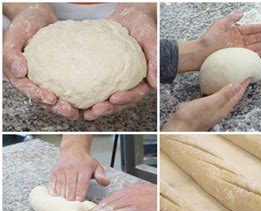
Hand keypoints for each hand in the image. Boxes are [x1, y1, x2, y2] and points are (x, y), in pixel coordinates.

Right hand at [3, 4, 79, 119]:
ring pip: (59, 98)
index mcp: (19, 75)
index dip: (39, 97)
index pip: (28, 90)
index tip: (52, 99)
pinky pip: (72, 87)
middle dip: (58, 108)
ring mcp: (49, 79)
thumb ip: (11, 53)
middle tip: (71, 112)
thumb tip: (20, 71)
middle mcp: (35, 80)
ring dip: (70, 106)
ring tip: (83, 111)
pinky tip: (92, 98)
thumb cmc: (24, 24)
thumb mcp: (13, 35)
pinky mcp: (64, 75)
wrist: (39, 16)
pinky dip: (80, 94)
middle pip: (45, 100)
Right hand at [49, 136, 108, 200]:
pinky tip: (58, 198)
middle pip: (70, 186)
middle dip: (72, 197)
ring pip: (61, 187)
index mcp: (84, 168)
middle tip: (73, 205)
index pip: (82, 183)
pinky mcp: (54, 173)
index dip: (80, 193)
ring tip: (66, 204)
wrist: (73, 151)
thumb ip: (101, 176)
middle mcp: (72, 169)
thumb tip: (106, 183)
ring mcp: (62, 171)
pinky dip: (55, 193)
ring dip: (63, 196)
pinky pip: (53, 185)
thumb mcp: (97, 167)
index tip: (80, 200)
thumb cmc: (86, 162)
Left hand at [84, 4, 156, 120]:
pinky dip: (85, 94)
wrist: (128, 15)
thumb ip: (155, 59)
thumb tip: (154, 83)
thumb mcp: (151, 39)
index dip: (126, 99)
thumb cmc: (143, 26)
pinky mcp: (101, 74)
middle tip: (95, 111)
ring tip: (85, 112)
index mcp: (143, 78)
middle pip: (119, 101)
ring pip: (106, 99)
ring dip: (96, 107)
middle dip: (107, 109)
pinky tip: (74, 97)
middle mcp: (129, 82)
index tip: (114, 98)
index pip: (136, 94)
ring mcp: (115, 80)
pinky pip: (93, 86)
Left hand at [85, 184, 156, 210]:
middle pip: (110, 201)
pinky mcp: (135, 209)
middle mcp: (131, 192)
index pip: (114, 196)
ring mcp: (133, 200)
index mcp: (134, 188)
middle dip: (98, 208)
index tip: (95, 209)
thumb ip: (138, 199)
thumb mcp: (149, 196)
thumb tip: (132, 207)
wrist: (172, 201)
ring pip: (111, 207)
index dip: (103, 203)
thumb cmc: (163, 200)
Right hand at [163, 79, 249, 130]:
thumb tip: (237, 85)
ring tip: (232, 81)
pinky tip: (215, 90)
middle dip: (239, 88)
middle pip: (234, 98)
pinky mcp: (206, 112)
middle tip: (243, 77)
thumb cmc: (192, 117)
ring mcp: (213, 112)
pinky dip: (220, 93)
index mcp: (223, 109)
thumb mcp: (209, 103)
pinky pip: (218, 100)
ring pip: (226, 99)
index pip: (237, 96)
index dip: (243, 86)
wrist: (179, 128)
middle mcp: (220, 111)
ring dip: (230, 91)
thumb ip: (223, 95)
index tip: (248, 76)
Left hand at [177, 12, 260, 72]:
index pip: (252, 29)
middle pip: (257, 37)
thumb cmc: (208, 39)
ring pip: (257, 46)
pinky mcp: (239, 58)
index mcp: (235, 32)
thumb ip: (231, 19)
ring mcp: (240, 50)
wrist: (201, 54)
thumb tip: (241, 13)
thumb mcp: (220, 24)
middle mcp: (239, 41)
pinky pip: (252, 55)